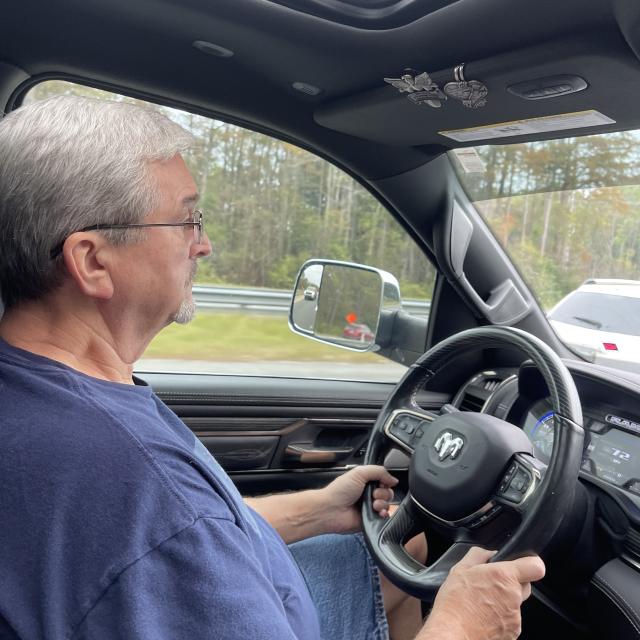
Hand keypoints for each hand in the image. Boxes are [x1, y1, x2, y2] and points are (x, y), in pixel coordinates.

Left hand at [316, 465, 398, 533]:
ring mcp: (369, 508)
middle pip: (388, 493)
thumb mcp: (359, 472)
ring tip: (373, 504)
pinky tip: (377, 512)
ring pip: (387, 505)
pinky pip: (384, 518)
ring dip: (383, 503)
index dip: (385, 482)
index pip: (384, 481)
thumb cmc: (339, 491)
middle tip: (373, 494)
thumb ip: (378, 471)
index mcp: (365, 482)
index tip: (381, 483)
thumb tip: (393, 479)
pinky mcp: (370, 520)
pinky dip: (384, 514)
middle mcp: (368, 494)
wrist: (331, 510)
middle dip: (384, 493)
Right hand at [419, 547, 545, 639]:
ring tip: (482, 605)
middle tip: (492, 586)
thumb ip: (478, 555)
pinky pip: (511, 621)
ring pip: (516, 605)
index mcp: (504, 577)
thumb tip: (489, 553)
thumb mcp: (460, 569)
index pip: (535, 566)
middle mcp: (513, 597)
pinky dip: (500, 619)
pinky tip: (483, 618)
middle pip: (525, 586)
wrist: (453, 634)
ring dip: (504, 603)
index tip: (522, 565)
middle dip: (512, 584)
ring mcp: (515, 618)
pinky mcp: (512, 634)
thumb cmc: (455, 603)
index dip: (531, 563)